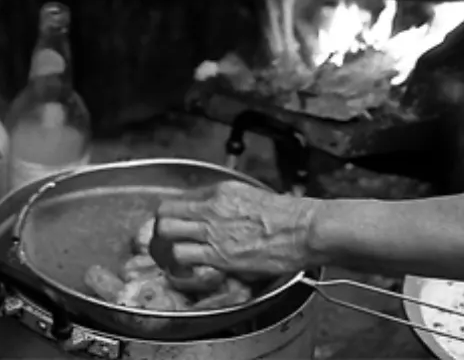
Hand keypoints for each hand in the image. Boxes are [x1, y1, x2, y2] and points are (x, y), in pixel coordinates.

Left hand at [151, 181, 314, 277]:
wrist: (302, 228)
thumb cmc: (285, 215)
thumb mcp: (249, 197)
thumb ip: (226, 204)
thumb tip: (213, 213)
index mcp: (220, 191)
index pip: (180, 197)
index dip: (174, 213)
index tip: (175, 224)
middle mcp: (211, 207)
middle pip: (165, 212)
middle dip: (161, 228)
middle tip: (165, 241)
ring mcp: (213, 230)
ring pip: (168, 233)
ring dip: (167, 247)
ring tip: (173, 258)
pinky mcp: (219, 255)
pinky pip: (184, 257)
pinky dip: (180, 266)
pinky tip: (187, 271)